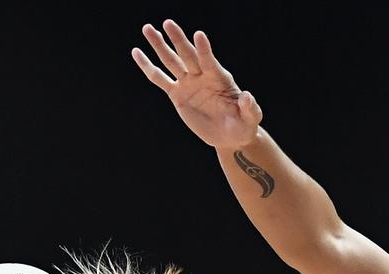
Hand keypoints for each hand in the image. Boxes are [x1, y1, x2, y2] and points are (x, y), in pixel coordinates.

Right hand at [132, 19, 262, 148]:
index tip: (198, 35)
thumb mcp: (251, 118)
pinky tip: (137, 53)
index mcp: (219, 78)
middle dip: (178, 40)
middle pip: (187, 55)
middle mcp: (202, 76)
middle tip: (168, 23)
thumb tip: (247, 97)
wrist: (230, 135)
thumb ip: (250, 108)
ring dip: (159, 46)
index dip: (204, 50)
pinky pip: (159, 79)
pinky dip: (148, 67)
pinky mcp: (176, 94)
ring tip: (148, 28)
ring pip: (170, 61)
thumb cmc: (244, 124)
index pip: (210, 61)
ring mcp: (188, 83)